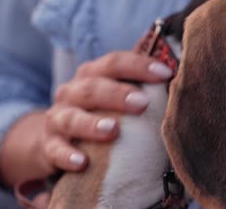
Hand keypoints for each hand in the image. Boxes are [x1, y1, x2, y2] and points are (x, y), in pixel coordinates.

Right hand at [0, 51, 173, 186]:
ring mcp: (58, 118)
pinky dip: (67, 155)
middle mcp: (72, 92)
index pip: (114, 62)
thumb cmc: (100, 111)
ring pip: (71, 118)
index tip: (165, 73)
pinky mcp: (49, 146)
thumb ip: (139, 84)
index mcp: (92, 74)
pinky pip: (55, 150)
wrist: (57, 137)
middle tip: (142, 103)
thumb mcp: (116, 95)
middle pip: (92, 88)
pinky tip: (82, 162)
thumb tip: (176, 76)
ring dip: (92, 123)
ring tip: (112, 130)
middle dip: (118, 94)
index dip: (139, 65)